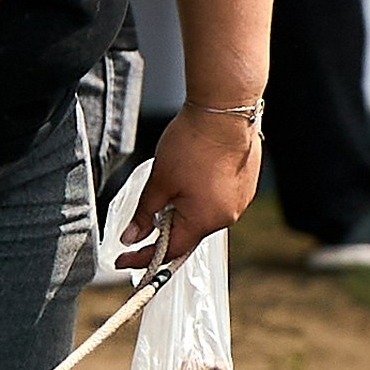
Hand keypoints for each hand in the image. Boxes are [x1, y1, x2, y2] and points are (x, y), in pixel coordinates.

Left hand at [118, 110, 262, 268]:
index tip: (124, 259)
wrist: (224, 110)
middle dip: (165, 230)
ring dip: (184, 211)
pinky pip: (219, 200)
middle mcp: (227, 216)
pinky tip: (192, 180)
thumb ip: (144, 214)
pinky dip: (201, 197)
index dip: (143, 257)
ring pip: (204, 216)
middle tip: (144, 221)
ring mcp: (240, 200)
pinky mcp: (246, 184)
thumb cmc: (193, 143)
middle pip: (189, 234)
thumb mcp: (159, 181)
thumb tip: (131, 237)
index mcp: (205, 220)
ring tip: (171, 189)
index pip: (169, 251)